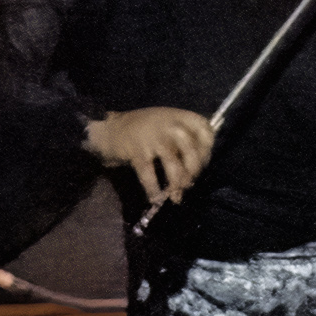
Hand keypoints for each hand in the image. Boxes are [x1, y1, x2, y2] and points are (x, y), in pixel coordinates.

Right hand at [81, 106, 212, 209]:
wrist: (108, 128)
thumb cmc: (143, 130)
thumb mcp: (169, 125)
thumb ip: (185, 141)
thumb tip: (195, 172)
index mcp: (181, 117)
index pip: (206, 134)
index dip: (207, 152)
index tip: (202, 166)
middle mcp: (171, 125)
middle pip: (192, 152)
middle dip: (193, 172)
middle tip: (188, 183)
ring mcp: (154, 138)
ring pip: (174, 165)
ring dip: (176, 184)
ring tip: (175, 196)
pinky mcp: (137, 150)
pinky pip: (149, 174)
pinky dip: (153, 189)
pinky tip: (155, 198)